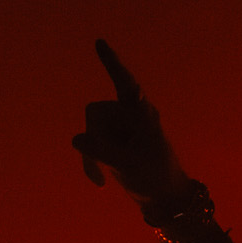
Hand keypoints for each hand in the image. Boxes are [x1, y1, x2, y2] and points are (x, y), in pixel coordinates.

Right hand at [72, 40, 189, 204]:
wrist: (166, 200)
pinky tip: (99, 183)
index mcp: (143, 114)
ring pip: (91, 130)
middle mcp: (130, 116)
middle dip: (96, 137)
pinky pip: (91, 144)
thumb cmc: (155, 178)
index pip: (125, 84)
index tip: (100, 43)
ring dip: (92, 155)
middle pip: (96, 113)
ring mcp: (120, 128)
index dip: (112, 63)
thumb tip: (76, 139)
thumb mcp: (128, 165)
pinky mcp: (113, 142)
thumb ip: (102, 151)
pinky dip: (91, 163)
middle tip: (110, 162)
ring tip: (103, 179)